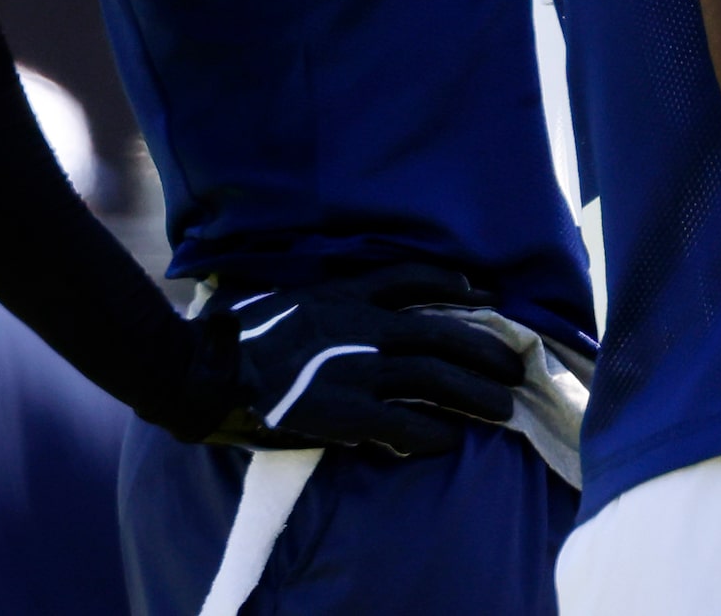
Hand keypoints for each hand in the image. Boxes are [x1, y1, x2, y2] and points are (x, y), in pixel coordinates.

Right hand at [200, 264, 526, 455]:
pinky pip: (405, 425)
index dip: (453, 285)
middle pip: (442, 334)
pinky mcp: (345, 413)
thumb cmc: (241, 334)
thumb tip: (348, 299)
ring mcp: (357, 370)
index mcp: (347, 294)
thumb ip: (329, 297)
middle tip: (515, 365)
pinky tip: (448, 441)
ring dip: (475, 394)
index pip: (414, 278)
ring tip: (503, 406)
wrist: (205, 371)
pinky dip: (432, 434)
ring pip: (436, 380)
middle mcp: (363, 327)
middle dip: (485, 350)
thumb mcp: (293, 295)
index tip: (481, 293)